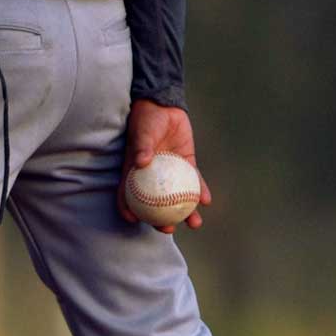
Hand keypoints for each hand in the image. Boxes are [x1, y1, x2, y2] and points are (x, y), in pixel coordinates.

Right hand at [121, 100, 212, 232]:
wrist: (165, 106)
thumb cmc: (147, 119)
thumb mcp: (143, 132)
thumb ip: (142, 146)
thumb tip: (141, 162)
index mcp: (135, 173)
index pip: (128, 196)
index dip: (130, 211)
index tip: (135, 221)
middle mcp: (152, 178)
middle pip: (155, 205)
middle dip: (162, 221)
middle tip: (168, 229)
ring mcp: (171, 173)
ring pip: (177, 198)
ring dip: (186, 212)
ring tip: (194, 223)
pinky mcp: (186, 165)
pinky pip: (194, 181)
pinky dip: (200, 191)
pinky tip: (206, 201)